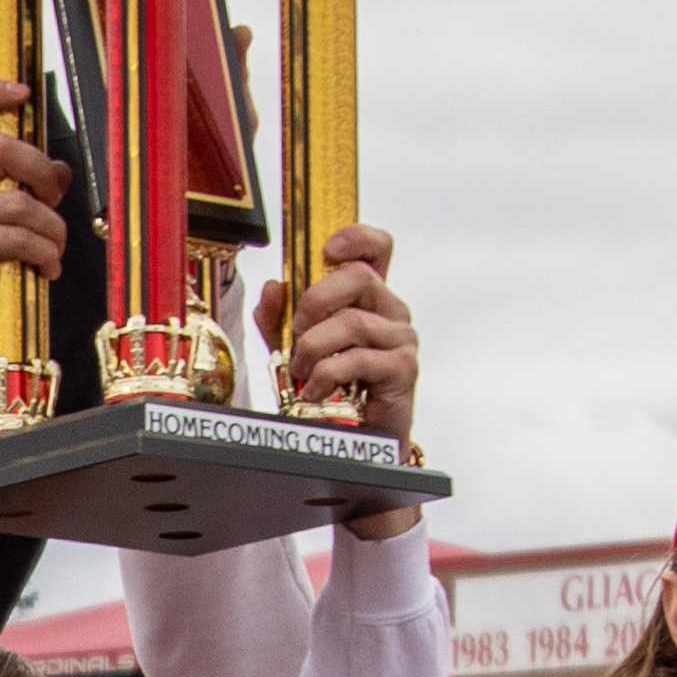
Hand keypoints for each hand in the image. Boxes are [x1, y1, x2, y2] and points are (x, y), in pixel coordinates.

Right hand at [0, 80, 71, 367]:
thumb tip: (60, 171)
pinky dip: (44, 254)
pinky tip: (46, 267)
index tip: (22, 93)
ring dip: (52, 227)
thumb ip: (8, 189)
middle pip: (3, 148)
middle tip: (54, 197)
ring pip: (21, 202)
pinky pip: (20, 238)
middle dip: (43, 172)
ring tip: (54, 247)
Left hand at [256, 225, 416, 442]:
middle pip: (360, 277)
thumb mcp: (294, 347)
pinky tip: (314, 390)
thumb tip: (273, 287)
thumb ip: (280, 318)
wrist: (354, 439)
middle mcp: (391, 311)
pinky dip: (327, 374)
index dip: (357, 237)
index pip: (377, 249)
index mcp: (369, 297)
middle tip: (297, 329)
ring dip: (314, 346)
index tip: (327, 248)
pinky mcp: (403, 369)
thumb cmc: (331, 388)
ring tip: (300, 369)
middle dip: (317, 299)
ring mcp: (401, 339)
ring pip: (353, 322)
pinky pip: (359, 358)